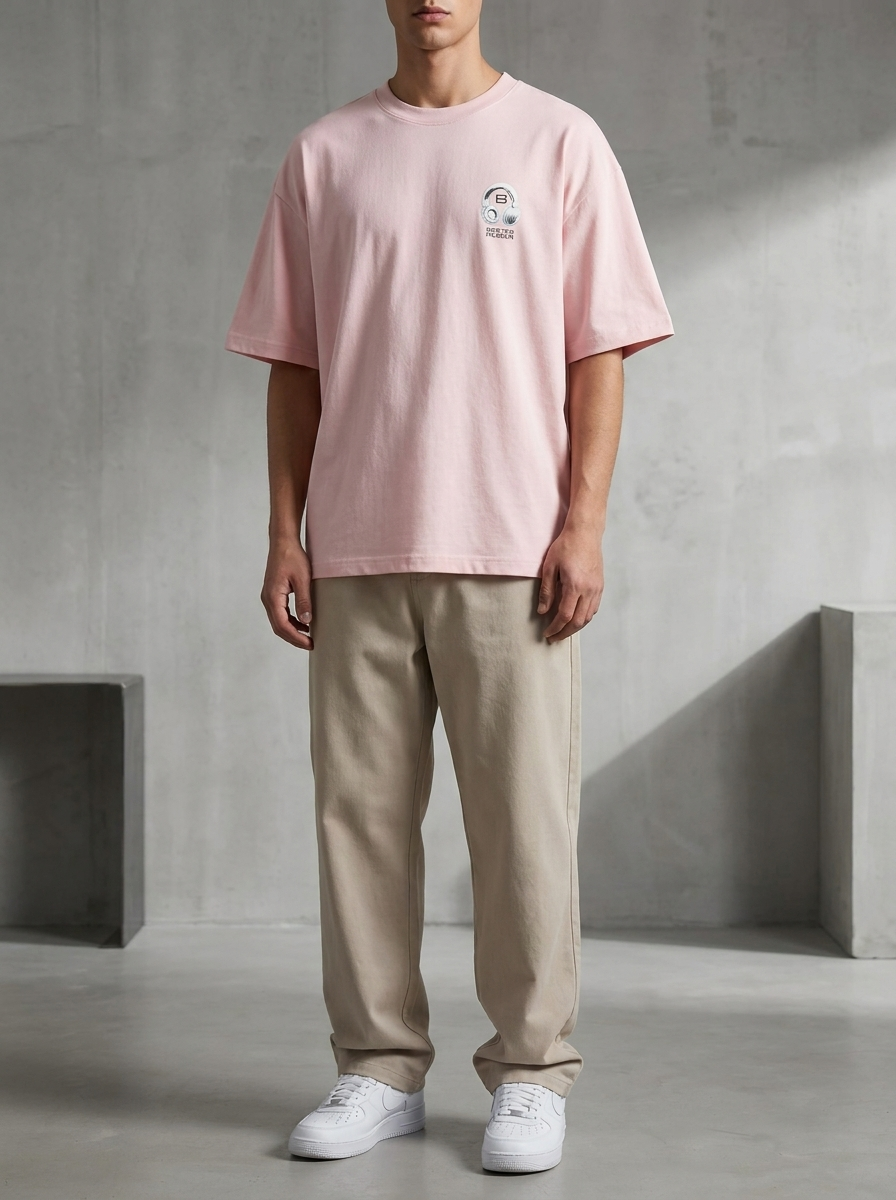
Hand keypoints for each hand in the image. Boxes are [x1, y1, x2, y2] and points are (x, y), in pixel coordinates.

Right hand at [261, 538, 313, 649]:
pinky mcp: (273, 595)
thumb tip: (307, 622)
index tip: (310, 643)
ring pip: (278, 622)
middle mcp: (267, 599)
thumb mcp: (303, 579)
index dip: (296, 638)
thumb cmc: (293, 557)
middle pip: (278, 627)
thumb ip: (304, 600)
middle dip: (294, 638)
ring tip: (309, 637)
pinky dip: (291, 622)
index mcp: (273, 596)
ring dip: (292, 631)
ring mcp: (269, 597)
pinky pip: (280, 614)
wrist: (283, 542)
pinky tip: (304, 624)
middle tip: (311, 644)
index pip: (282, 625)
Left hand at [537, 526, 603, 642]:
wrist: (585, 532)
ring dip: (575, 627)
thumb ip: (547, 591)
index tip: (547, 633)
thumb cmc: (566, 546)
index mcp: (575, 585)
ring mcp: (597, 588)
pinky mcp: (600, 586)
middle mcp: (589, 590)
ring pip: (588, 617)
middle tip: (554, 638)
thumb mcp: (549, 567)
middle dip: (565, 633)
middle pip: (578, 621)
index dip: (555, 628)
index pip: (565, 615)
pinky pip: (594, 608)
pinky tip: (575, 618)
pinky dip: (584, 617)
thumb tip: (543, 611)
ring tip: (563, 631)